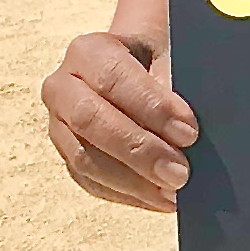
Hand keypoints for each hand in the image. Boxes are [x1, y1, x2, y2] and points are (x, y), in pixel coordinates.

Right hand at [41, 31, 197, 211]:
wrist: (137, 60)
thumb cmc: (157, 55)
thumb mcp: (168, 54)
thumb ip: (174, 85)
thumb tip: (187, 132)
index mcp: (87, 51)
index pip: (113, 78)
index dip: (151, 107)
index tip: (189, 132)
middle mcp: (63, 87)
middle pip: (91, 121)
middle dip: (138, 150)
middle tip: (180, 172)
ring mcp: (60, 125)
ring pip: (86, 160)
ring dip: (133, 181)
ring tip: (174, 193)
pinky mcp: (68, 156)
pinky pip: (92, 182)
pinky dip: (128, 194)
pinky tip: (159, 198)